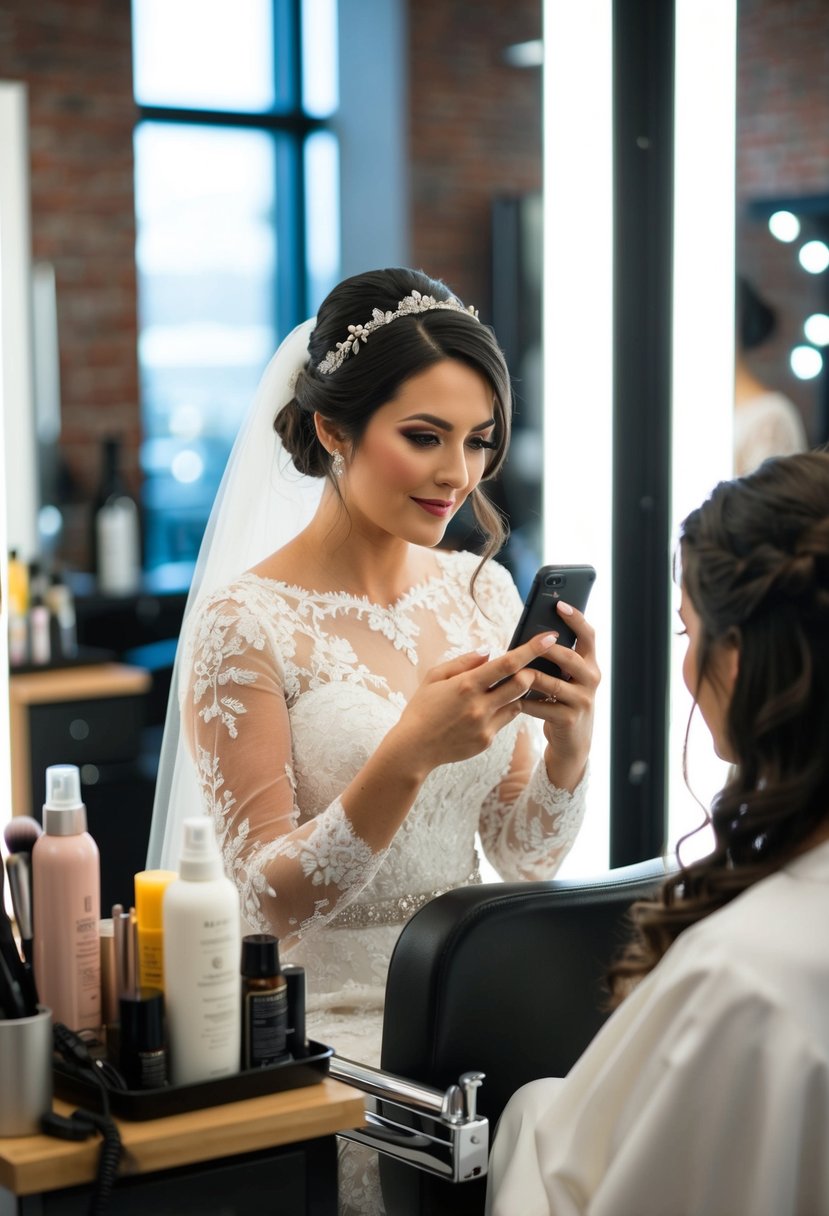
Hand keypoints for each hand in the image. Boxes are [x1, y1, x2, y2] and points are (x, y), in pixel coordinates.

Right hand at [392, 632, 560, 773]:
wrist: (414, 748)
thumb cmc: (422, 708)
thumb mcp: (434, 677)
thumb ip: (463, 662)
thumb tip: (489, 652)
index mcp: (466, 685)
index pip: (507, 664)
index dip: (531, 649)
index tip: (549, 638)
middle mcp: (479, 706)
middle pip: (522, 684)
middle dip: (530, 672)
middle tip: (529, 666)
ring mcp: (485, 725)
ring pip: (517, 703)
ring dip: (516, 692)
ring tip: (502, 688)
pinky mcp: (487, 740)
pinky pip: (506, 720)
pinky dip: (503, 709)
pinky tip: (487, 708)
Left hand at [519, 601, 599, 791]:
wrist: (572, 744)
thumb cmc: (561, 702)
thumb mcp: (565, 679)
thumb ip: (556, 659)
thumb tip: (532, 635)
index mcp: (589, 664)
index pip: (588, 635)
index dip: (576, 618)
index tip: (560, 604)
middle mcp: (591, 680)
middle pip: (569, 657)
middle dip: (547, 648)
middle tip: (530, 641)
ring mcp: (582, 701)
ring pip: (552, 683)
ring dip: (529, 677)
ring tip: (511, 672)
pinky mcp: (569, 719)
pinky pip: (542, 706)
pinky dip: (524, 701)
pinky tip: (512, 699)